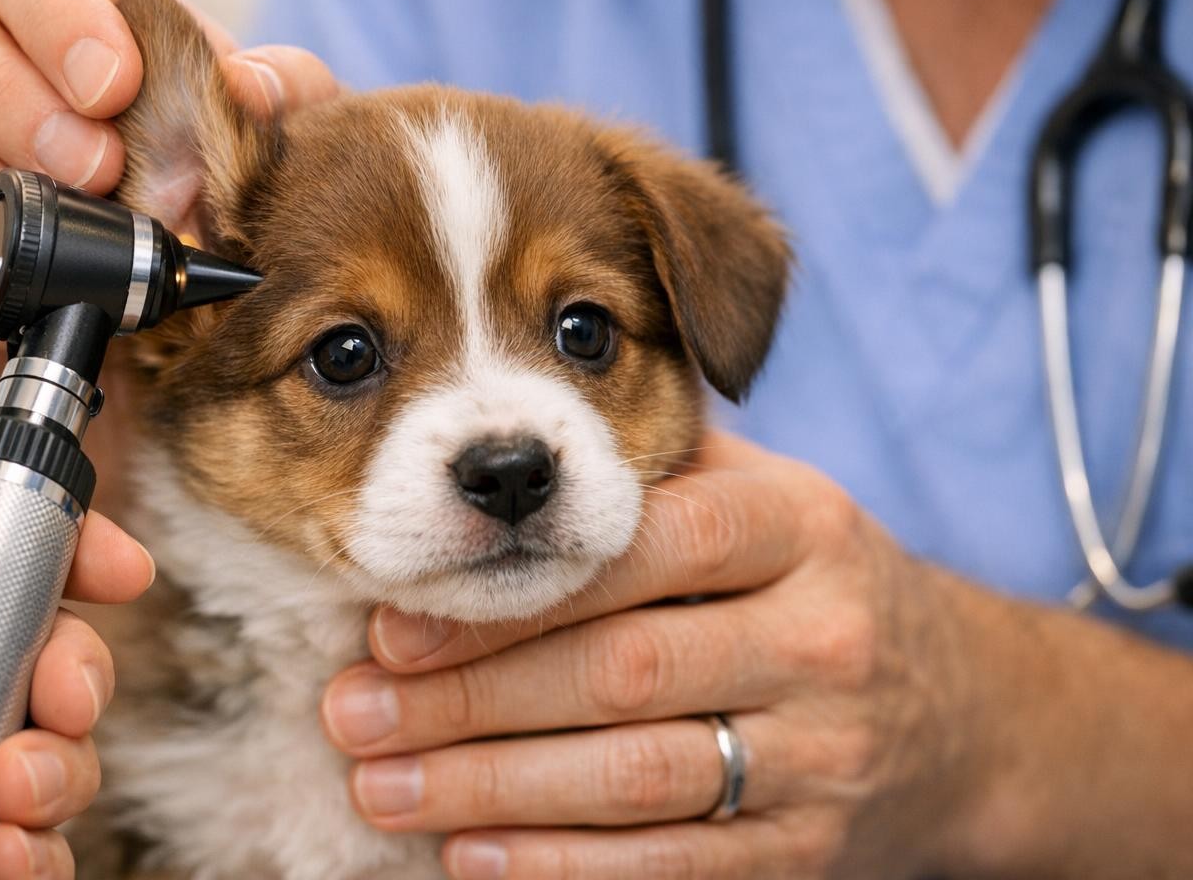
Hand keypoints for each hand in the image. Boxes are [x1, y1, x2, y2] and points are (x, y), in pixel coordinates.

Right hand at [0, 0, 337, 517]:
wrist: (156, 427)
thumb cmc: (205, 287)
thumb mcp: (270, 192)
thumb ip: (284, 117)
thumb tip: (252, 81)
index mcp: (69, 59)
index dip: (61, 11)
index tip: (116, 84)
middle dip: (6, 94)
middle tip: (93, 170)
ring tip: (51, 245)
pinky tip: (0, 316)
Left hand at [321, 432, 992, 878]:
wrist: (962, 712)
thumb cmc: (813, 582)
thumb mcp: (767, 498)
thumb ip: (652, 474)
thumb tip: (476, 480)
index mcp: (801, 525)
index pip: (644, 546)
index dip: (513, 592)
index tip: (392, 623)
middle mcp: (823, 635)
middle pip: (621, 671)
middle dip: (469, 699)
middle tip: (352, 715)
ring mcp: (826, 753)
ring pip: (634, 777)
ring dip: (491, 790)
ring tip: (380, 788)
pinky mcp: (811, 852)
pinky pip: (674, 866)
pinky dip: (562, 867)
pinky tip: (470, 857)